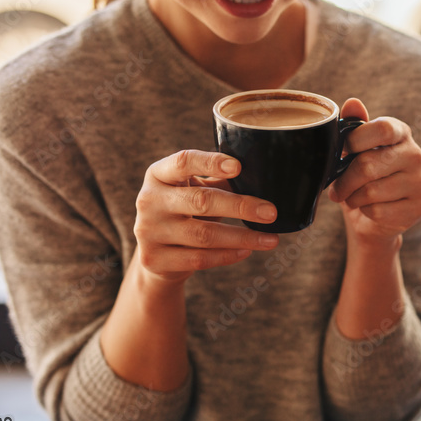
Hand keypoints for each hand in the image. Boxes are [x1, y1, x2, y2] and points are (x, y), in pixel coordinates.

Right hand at [133, 149, 279, 282]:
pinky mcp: (155, 259)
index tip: (239, 167)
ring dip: (243, 237)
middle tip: (271, 212)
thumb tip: (261, 179)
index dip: (210, 163)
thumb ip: (221, 182)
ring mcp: (149, 231)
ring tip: (271, 239)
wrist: (156, 253)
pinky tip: (247, 251)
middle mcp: (149, 200)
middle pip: (201, 201)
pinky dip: (227, 255)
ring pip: (204, 235)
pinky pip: (199, 258)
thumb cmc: (184, 212)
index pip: (183, 162)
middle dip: (241, 207)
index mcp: (158, 175)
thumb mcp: (195, 190)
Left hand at [327, 98, 420, 246]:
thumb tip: (352, 103)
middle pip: (368, 165)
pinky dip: (366, 212)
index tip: (343, 151)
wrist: (378, 218)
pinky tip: (369, 209)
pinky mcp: (419, 207)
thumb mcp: (355, 151)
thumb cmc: (364, 178)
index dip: (356, 140)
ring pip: (371, 192)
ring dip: (352, 198)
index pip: (382, 129)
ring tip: (351, 198)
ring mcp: (420, 182)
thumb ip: (354, 128)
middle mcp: (416, 155)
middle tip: (335, 189)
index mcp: (401, 133)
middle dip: (344, 180)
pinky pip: (379, 211)